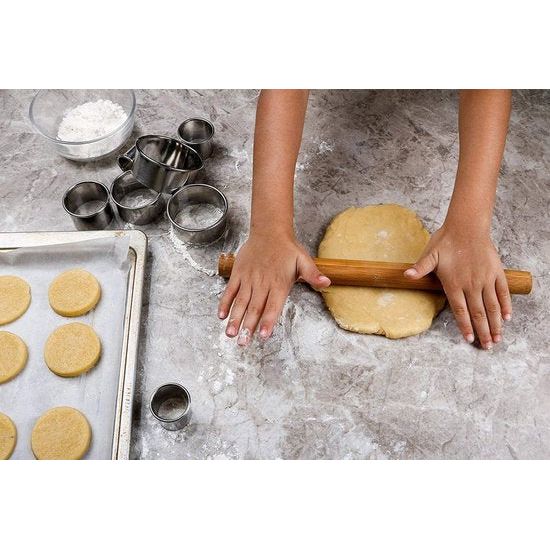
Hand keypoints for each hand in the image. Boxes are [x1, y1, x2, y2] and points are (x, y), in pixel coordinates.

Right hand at [218, 232, 330, 345]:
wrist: (269, 231)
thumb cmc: (287, 249)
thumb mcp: (304, 260)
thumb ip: (313, 274)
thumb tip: (326, 283)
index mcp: (279, 283)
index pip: (273, 306)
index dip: (268, 321)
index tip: (264, 336)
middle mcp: (262, 283)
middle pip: (254, 308)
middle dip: (248, 327)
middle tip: (243, 343)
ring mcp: (248, 279)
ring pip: (241, 302)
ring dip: (235, 318)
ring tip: (230, 333)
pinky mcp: (238, 274)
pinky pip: (230, 290)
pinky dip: (225, 303)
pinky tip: (221, 316)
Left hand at [404, 224, 511, 348]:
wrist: (467, 226)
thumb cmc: (446, 241)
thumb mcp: (430, 255)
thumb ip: (420, 268)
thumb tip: (406, 276)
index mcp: (454, 284)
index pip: (461, 311)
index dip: (465, 327)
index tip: (470, 339)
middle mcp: (471, 285)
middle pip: (479, 313)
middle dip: (484, 332)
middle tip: (487, 347)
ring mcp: (485, 279)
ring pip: (493, 306)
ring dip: (496, 324)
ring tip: (498, 338)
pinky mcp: (496, 272)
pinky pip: (502, 292)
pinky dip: (506, 305)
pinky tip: (507, 317)